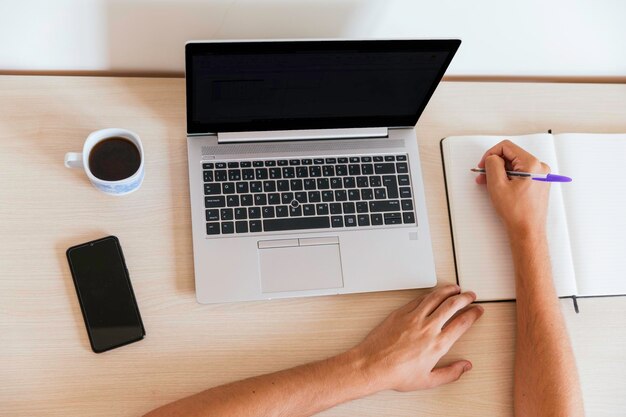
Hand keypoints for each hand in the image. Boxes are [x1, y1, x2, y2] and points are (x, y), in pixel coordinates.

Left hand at [350, 285, 482, 391]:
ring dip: (449, 290)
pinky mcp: (401, 313)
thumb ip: (450, 373)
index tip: (477, 310)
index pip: (462, 323)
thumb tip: (465, 366)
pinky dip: (430, 294)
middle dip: (465, 297)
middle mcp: (428, 328)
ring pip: (436, 297)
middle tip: (471, 295)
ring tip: (456, 289)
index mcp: (438, 344)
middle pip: (452, 305)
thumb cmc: (396, 374)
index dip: (473, 314)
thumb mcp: (428, 381)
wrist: (372, 365)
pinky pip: (419, 299)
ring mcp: (414, 318)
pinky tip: (434, 294)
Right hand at [476, 140, 550, 236]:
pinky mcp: (538, 183)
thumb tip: (492, 158)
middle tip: (483, 175)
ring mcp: (541, 175)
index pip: (507, 147)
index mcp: (532, 165)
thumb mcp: (497, 185)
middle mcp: (540, 168)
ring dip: (499, 171)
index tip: (483, 165)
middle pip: (511, 156)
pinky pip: (520, 173)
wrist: (527, 230)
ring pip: (514, 165)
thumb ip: (493, 165)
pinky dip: (507, 177)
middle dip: (494, 164)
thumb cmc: (517, 212)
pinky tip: (499, 186)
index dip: (491, 154)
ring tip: (488, 182)